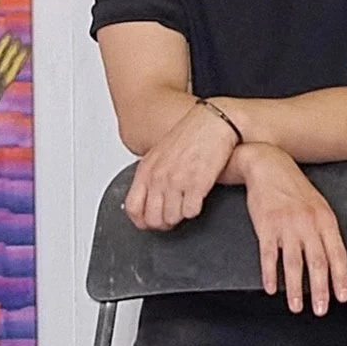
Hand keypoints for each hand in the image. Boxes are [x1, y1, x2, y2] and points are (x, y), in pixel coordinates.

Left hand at [124, 101, 237, 230]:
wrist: (213, 123)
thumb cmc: (190, 135)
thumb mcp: (160, 153)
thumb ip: (151, 175)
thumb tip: (148, 197)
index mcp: (146, 169)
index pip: (133, 208)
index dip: (142, 220)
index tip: (152, 220)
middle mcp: (158, 176)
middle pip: (153, 219)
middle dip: (164, 222)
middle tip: (173, 215)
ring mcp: (177, 181)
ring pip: (172, 218)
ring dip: (181, 215)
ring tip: (187, 203)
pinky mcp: (197, 184)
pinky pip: (191, 212)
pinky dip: (195, 209)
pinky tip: (198, 197)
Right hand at [238, 145, 346, 315]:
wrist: (268, 166)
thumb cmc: (293, 187)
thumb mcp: (318, 205)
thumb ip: (325, 231)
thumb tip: (333, 260)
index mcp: (324, 219)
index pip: (337, 254)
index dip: (340, 278)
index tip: (342, 296)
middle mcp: (308, 223)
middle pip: (317, 262)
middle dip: (320, 289)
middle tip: (321, 308)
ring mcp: (286, 225)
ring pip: (294, 263)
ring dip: (296, 288)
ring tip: (297, 305)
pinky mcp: (266, 226)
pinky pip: (269, 255)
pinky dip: (270, 274)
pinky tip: (272, 287)